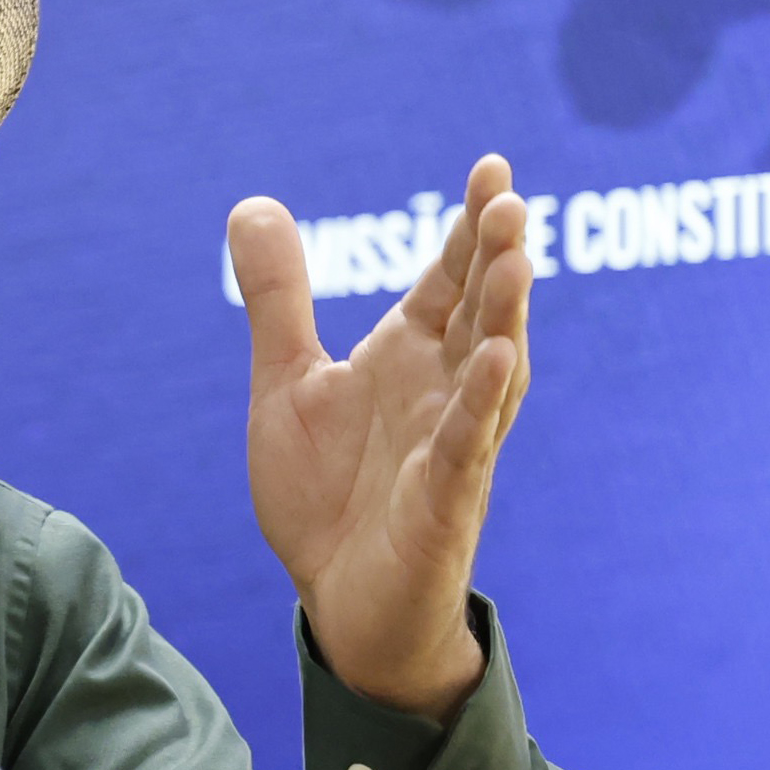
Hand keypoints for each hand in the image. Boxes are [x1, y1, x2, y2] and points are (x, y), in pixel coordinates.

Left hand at [228, 155, 532, 721]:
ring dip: (504, 318)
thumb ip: (279, 298)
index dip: (470, 229)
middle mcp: (442, 392)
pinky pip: (468, 446)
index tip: (491, 169)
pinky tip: (497, 358)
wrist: (338, 601)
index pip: (448, 280)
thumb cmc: (329, 494)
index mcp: (408, 358)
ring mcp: (452, 445)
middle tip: (509, 198)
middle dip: (495, 258)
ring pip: (490, 372)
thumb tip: (253, 203)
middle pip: (479, 314)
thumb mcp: (287, 382)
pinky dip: (483, 404)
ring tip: (515, 258)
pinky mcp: (444, 501)